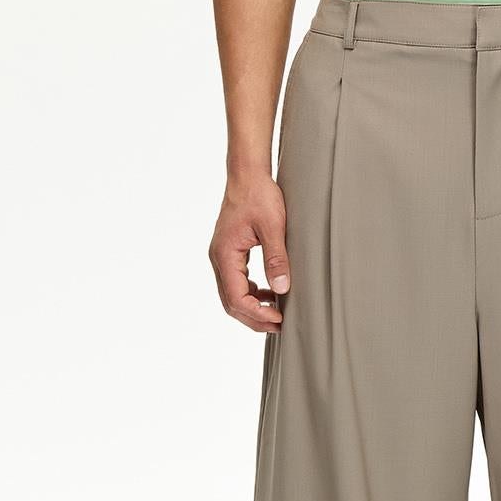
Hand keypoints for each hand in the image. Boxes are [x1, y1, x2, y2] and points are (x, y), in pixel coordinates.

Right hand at [209, 172, 291, 332]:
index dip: (257, 314)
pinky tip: (268, 292)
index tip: (279, 319)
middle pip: (230, 302)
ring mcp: (222, 256)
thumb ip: (276, 258)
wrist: (247, 175)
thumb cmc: (259, 195)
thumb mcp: (273, 226)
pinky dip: (250, 293)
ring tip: (276, 314)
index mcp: (225, 254)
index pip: (236, 297)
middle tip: (279, 325)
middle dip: (254, 318)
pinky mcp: (228, 252)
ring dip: (251, 308)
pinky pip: (235, 281)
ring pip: (231, 294)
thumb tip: (281, 289)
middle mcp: (218, 258)